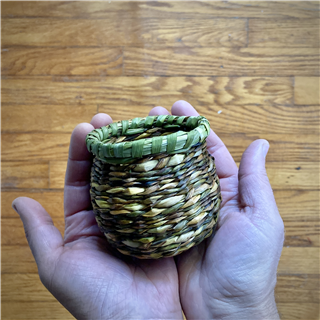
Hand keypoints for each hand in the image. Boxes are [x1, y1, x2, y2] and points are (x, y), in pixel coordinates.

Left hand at [13, 114, 182, 319]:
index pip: (81, 178)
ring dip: (135, 154)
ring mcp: (140, 218)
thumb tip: (18, 201)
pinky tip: (162, 155)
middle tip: (112, 120)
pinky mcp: (163, 223)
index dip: (82, 152)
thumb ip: (39, 233)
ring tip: (138, 129)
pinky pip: (161, 194)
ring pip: (136, 179)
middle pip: (110, 173)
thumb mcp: (57, 266)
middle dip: (109, 145)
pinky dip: (161, 174)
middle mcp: (112, 216)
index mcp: (85, 222)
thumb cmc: (94, 299)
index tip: (86, 127)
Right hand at [149, 101, 283, 319]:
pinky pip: (150, 202)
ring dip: (150, 155)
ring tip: (133, 134)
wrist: (223, 311)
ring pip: (164, 176)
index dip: (194, 127)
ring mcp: (180, 212)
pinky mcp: (162, 229)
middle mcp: (201, 197)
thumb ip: (255, 182)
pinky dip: (140, 185)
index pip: (209, 150)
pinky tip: (126, 170)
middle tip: (148, 115)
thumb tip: (261, 143)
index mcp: (226, 192)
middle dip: (167, 135)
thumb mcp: (262, 220)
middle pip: (182, 158)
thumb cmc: (248, 268)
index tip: (178, 107)